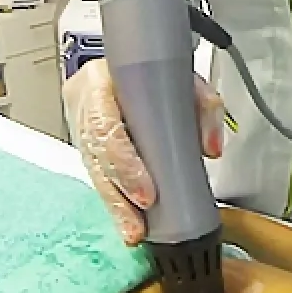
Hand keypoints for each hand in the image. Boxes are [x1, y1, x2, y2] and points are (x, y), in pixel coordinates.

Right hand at [62, 58, 224, 245]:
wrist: (130, 62)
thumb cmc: (152, 70)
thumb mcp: (184, 78)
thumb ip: (203, 107)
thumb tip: (211, 148)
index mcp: (101, 80)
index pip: (105, 127)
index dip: (125, 164)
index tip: (146, 192)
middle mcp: (84, 103)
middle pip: (96, 157)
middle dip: (119, 194)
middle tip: (139, 221)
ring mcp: (80, 124)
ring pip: (93, 171)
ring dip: (116, 205)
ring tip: (133, 230)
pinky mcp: (85, 142)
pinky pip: (96, 175)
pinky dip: (114, 200)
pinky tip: (127, 221)